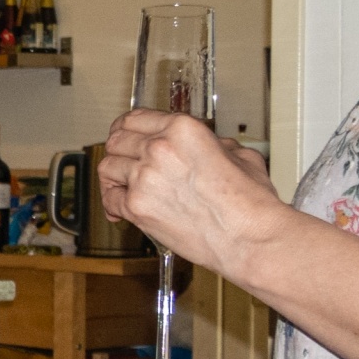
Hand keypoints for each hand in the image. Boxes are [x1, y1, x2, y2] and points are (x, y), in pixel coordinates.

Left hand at [98, 111, 288, 273]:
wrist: (250, 239)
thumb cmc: (251, 204)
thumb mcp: (240, 156)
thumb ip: (215, 144)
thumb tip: (207, 147)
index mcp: (182, 130)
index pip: (136, 118)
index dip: (128, 127)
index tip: (127, 134)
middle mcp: (159, 149)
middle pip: (117, 140)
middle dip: (119, 150)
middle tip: (122, 159)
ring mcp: (144, 178)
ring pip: (108, 167)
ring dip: (114, 175)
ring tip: (120, 183)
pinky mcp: (136, 207)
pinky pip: (109, 198)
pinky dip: (111, 202)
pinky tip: (118, 207)